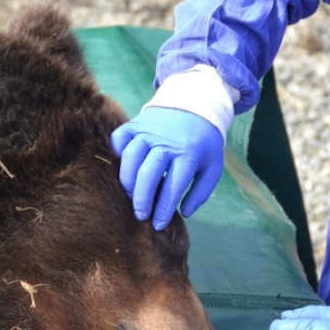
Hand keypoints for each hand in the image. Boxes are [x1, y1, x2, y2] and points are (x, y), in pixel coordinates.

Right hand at [110, 107, 223, 229]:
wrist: (195, 106)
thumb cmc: (203, 143)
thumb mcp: (212, 167)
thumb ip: (201, 192)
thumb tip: (184, 213)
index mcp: (188, 155)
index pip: (172, 187)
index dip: (163, 208)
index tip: (158, 224)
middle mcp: (166, 143)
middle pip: (148, 174)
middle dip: (142, 199)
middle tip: (141, 216)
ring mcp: (148, 131)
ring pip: (130, 158)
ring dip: (128, 181)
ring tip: (130, 195)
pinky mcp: (135, 124)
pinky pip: (118, 139)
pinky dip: (116, 155)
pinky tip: (122, 169)